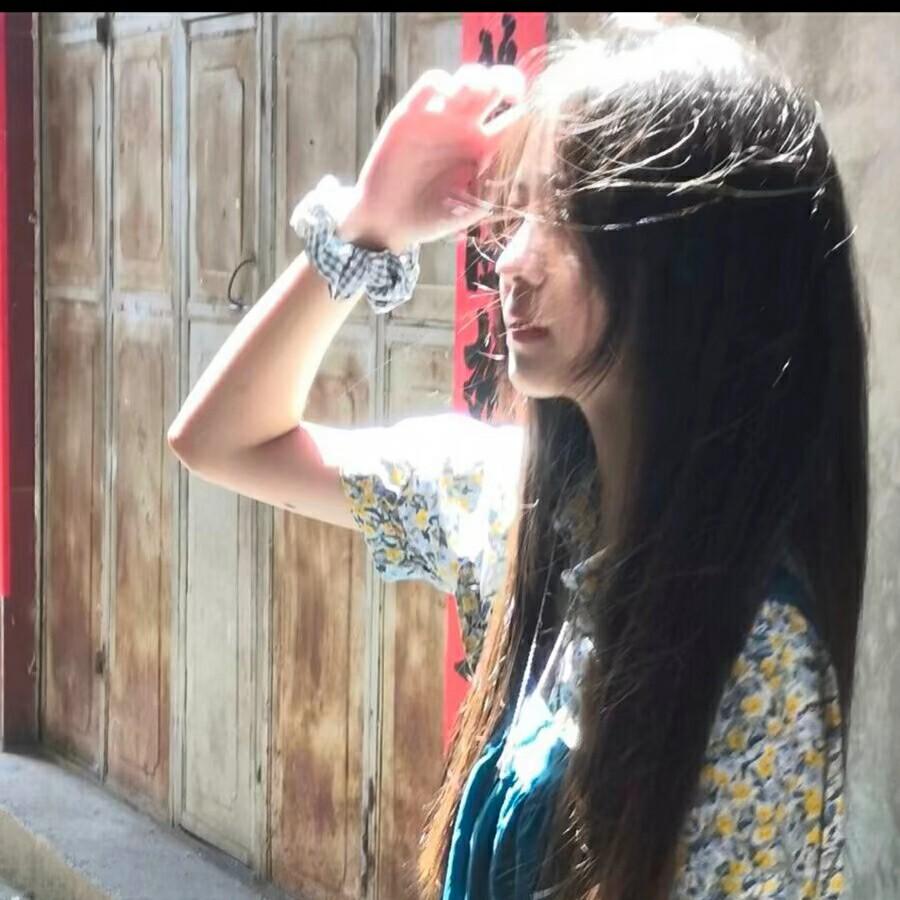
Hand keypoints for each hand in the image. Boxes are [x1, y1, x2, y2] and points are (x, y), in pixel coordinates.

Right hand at [339, 64, 526, 252]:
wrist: (390, 221)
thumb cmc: (432, 218)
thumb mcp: (471, 207)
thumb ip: (495, 185)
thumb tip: (519, 161)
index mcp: (486, 150)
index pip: (516, 119)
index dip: (529, 112)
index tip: (531, 119)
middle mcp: (467, 129)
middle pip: (498, 88)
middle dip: (510, 82)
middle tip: (511, 94)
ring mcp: (440, 118)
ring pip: (468, 78)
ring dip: (478, 77)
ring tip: (475, 92)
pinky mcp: (412, 113)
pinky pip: (431, 82)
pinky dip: (443, 80)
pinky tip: (447, 95)